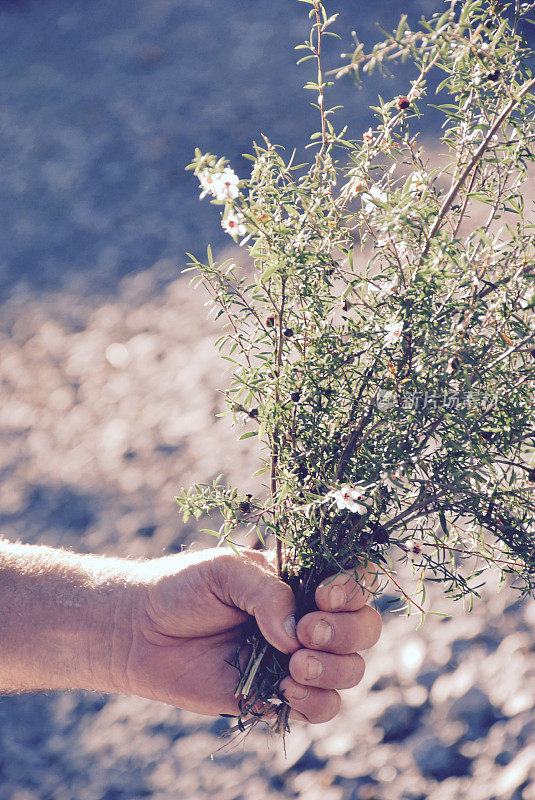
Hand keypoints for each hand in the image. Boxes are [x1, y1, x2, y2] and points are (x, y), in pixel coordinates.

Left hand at [119, 548, 381, 722]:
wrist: (139, 630)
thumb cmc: (183, 588)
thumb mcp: (227, 572)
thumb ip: (268, 594)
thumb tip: (297, 637)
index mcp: (299, 580)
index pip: (353, 581)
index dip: (353, 590)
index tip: (324, 596)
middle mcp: (306, 619)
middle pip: (364, 629)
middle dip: (346, 633)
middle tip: (306, 633)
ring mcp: (295, 659)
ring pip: (350, 671)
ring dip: (333, 670)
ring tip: (293, 667)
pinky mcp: (276, 696)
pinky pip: (320, 708)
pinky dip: (315, 702)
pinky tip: (284, 691)